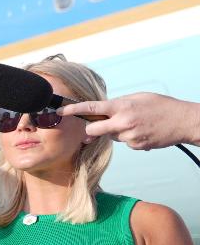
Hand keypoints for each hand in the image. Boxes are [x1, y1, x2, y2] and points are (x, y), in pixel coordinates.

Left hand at [66, 92, 199, 149]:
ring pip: (111, 136)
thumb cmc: (162, 106)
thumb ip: (118, 104)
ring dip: (117, 131)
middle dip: (92, 130)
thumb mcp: (138, 98)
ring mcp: (129, 137)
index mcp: (122, 106)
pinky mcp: (136, 146)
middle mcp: (123, 122)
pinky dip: (130, 137)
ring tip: (137, 123)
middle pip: (93, 131)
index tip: (59, 112)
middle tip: (100, 126)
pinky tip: (144, 131)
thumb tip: (102, 111)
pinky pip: (125, 142)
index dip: (72, 110)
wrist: (184, 121)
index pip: (91, 109)